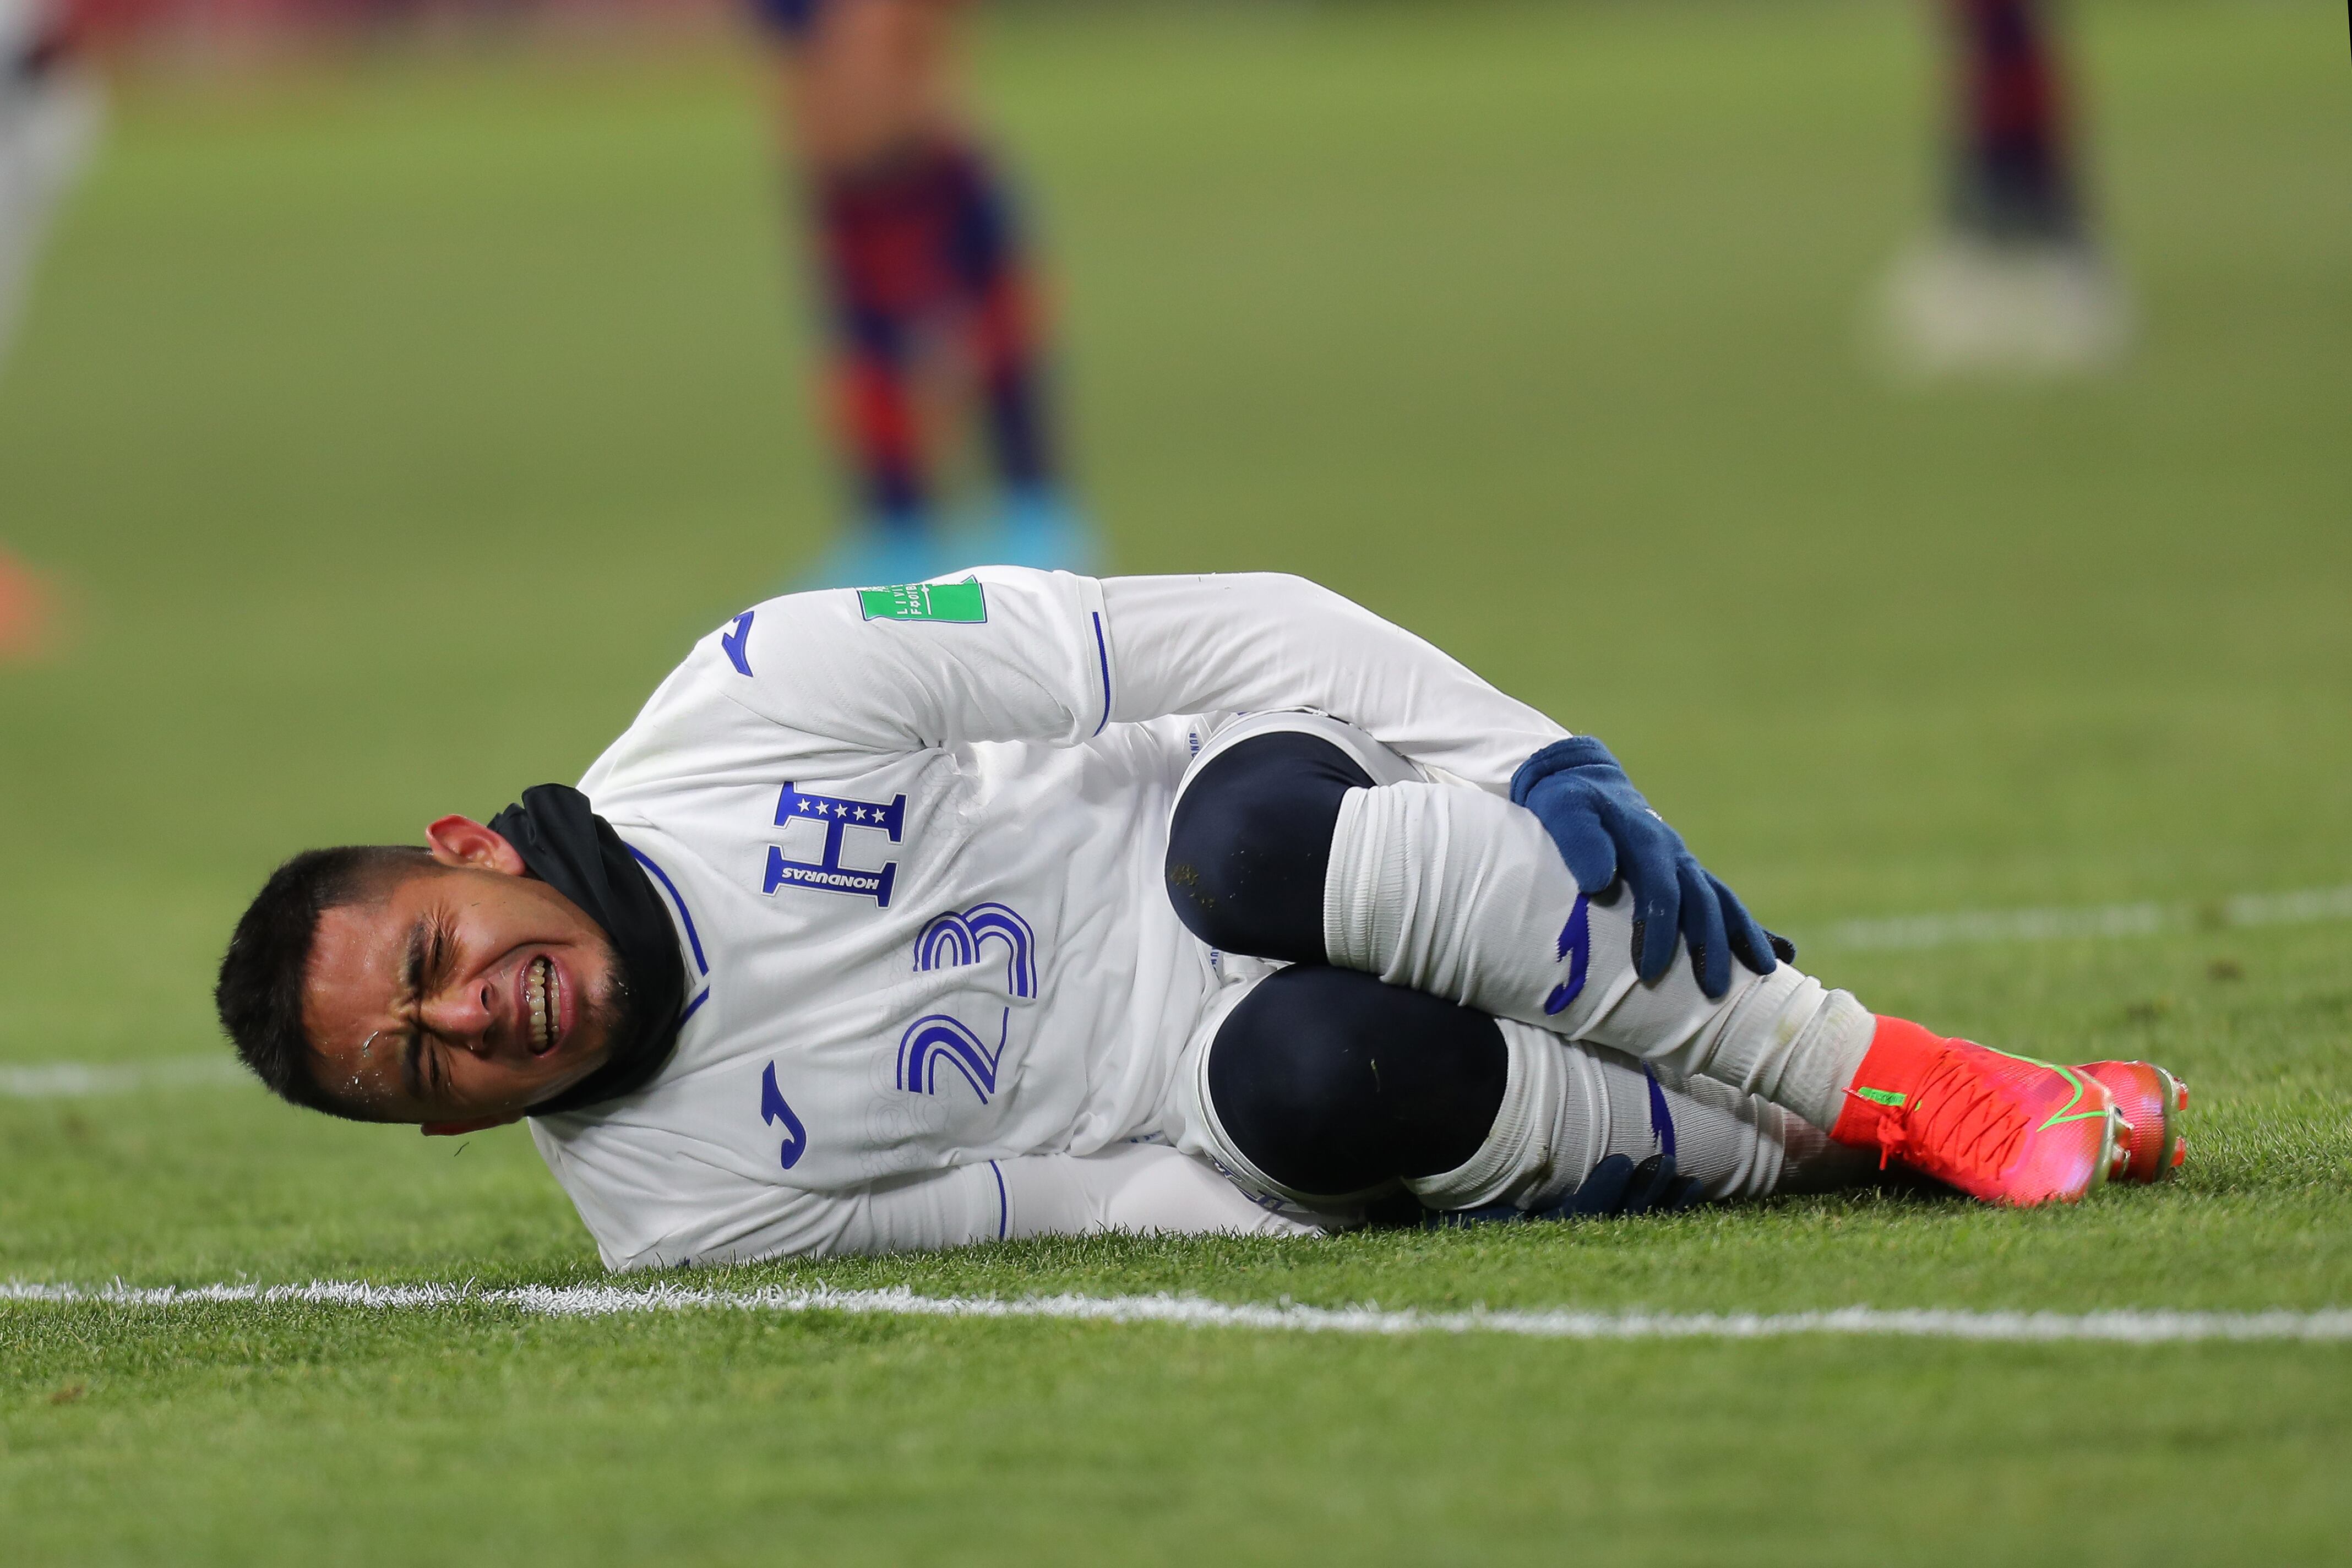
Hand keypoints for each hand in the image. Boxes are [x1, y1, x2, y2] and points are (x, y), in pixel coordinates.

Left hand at [1509, 735, 1785, 997]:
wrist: (1583, 779)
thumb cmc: (1567, 800)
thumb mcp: (1564, 810)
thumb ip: (1580, 840)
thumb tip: (1600, 882)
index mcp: (1646, 842)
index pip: (1661, 892)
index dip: (1659, 931)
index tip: (1649, 972)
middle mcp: (1673, 854)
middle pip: (1703, 901)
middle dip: (1711, 946)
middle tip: (1714, 991)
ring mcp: (1684, 863)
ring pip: (1723, 900)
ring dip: (1742, 937)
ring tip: (1764, 972)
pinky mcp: (1686, 873)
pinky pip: (1724, 901)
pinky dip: (1751, 926)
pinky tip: (1780, 952)